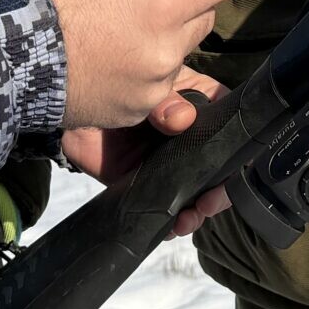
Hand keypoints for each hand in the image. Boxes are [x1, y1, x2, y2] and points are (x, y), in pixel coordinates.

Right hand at [24, 0, 236, 131]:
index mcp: (160, 3)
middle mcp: (164, 50)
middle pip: (205, 17)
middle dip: (183, 1)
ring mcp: (150, 88)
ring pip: (181, 53)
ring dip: (162, 38)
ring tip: (114, 28)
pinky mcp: (133, 112)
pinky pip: (157, 86)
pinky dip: (142, 71)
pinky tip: (106, 56)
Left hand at [63, 72, 234, 236]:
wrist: (69, 103)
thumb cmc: (114, 81)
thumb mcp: (148, 86)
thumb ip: (165, 100)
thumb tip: (182, 118)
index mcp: (197, 105)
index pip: (230, 124)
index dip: (238, 148)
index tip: (235, 170)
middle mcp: (187, 138)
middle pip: (218, 167)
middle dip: (219, 191)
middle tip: (209, 203)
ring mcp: (167, 164)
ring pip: (194, 192)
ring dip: (196, 211)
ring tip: (188, 218)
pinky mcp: (144, 184)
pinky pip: (162, 207)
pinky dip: (168, 222)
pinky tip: (169, 226)